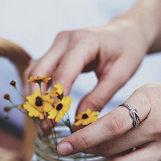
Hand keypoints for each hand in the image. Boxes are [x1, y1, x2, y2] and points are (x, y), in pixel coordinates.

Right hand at [24, 18, 149, 112]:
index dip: (55, 101)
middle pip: (39, 72)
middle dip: (38, 102)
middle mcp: (65, 40)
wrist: (126, 32)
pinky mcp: (54, 51)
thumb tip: (77, 124)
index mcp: (84, 41)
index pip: (62, 74)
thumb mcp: (119, 76)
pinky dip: (36, 91)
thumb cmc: (127, 51)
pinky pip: (38, 72)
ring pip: (34, 72)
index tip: (52, 124)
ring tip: (40, 123)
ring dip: (33, 98)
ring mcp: (56, 44)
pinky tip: (41, 109)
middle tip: (43, 128)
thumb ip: (98, 99)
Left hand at [57, 82, 160, 160]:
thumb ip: (117, 114)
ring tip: (123, 149)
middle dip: (94, 149)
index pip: (112, 124)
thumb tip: (87, 139)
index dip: (84, 138)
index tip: (63, 147)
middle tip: (92, 144)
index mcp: (150, 101)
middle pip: (111, 150)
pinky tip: (142, 155)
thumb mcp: (144, 94)